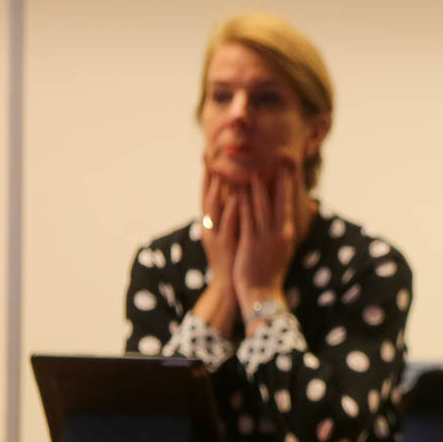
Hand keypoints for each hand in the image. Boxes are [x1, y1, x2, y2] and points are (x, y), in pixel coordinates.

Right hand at [199, 166, 238, 281]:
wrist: (230, 285)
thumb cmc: (233, 259)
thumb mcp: (229, 234)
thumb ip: (230, 217)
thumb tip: (236, 198)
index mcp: (210, 224)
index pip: (207, 196)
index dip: (207, 177)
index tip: (208, 157)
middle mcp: (209, 227)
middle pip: (205, 197)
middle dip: (207, 177)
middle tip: (208, 155)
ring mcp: (215, 235)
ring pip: (213, 208)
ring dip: (217, 188)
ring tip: (221, 170)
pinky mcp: (225, 244)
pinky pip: (227, 224)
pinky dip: (230, 210)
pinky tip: (235, 197)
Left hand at [231, 157, 299, 310]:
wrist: (262, 294)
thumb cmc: (271, 272)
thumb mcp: (285, 249)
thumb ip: (292, 229)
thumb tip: (306, 212)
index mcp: (287, 234)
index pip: (290, 203)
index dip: (290, 183)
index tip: (290, 165)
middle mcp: (280, 233)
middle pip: (281, 200)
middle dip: (280, 177)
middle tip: (281, 157)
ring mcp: (266, 237)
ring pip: (262, 205)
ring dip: (257, 184)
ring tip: (254, 165)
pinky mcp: (251, 242)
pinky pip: (247, 217)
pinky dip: (243, 200)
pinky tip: (238, 187)